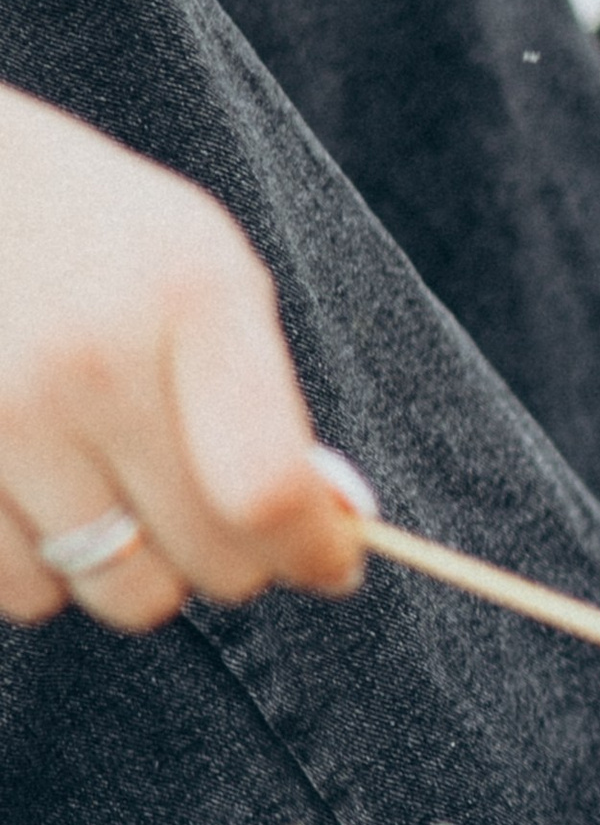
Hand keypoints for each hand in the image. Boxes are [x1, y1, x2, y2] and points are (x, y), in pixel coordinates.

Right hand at [0, 87, 362, 630]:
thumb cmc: (90, 231)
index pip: (268, 487)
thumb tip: (340, 524)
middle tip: (216, 516)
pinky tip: (44, 494)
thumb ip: (268, 394)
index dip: (313, 551)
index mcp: (188, 296)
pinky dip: (46, 568)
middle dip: (235, 559)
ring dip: (134, 570)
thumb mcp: (201, 265)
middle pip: (208, 559)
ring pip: (117, 594)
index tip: (330, 564)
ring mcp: (2, 414)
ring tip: (118, 493)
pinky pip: (21, 590)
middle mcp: (92, 361)